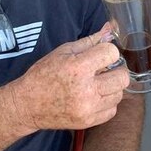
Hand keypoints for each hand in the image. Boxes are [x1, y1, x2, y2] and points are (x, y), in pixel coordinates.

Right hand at [9, 24, 129, 133]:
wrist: (27, 105)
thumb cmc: (43, 75)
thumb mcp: (63, 51)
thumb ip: (90, 41)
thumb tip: (110, 28)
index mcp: (78, 67)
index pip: (112, 53)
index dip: (108, 51)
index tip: (100, 55)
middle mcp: (86, 89)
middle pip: (122, 77)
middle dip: (116, 70)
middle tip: (103, 70)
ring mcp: (88, 108)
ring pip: (119, 94)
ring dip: (111, 87)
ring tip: (96, 84)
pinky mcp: (88, 121)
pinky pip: (112, 109)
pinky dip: (106, 102)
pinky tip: (94, 97)